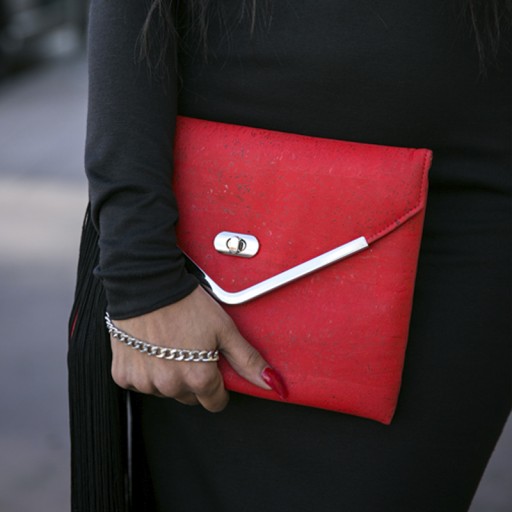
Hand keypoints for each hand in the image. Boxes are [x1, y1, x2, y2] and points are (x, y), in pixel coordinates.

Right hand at [110, 286, 284, 411]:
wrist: (146, 285)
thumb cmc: (185, 304)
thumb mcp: (224, 329)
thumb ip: (247, 360)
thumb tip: (272, 383)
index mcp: (198, 377)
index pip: (215, 402)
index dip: (219, 386)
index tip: (214, 369)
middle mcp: (170, 385)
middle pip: (191, 397)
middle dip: (195, 379)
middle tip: (191, 350)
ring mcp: (145, 382)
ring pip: (165, 391)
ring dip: (169, 376)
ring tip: (170, 345)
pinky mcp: (124, 376)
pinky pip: (140, 384)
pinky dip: (147, 371)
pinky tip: (150, 349)